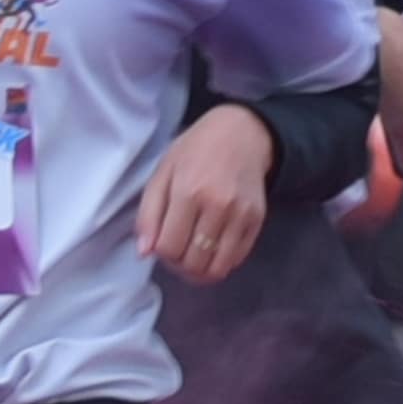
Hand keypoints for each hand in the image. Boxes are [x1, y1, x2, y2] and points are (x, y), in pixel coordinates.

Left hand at [138, 103, 272, 285]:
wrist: (241, 133)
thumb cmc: (195, 150)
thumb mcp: (163, 172)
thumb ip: (149, 213)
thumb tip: (145, 252)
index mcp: (188, 191)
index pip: (169, 247)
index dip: (161, 252)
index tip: (161, 242)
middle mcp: (218, 206)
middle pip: (193, 262)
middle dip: (179, 264)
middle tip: (176, 249)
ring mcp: (241, 215)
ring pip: (217, 268)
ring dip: (200, 270)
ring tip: (192, 255)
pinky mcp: (258, 220)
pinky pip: (237, 259)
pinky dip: (221, 263)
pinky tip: (212, 249)